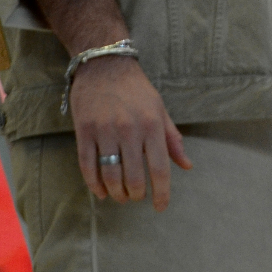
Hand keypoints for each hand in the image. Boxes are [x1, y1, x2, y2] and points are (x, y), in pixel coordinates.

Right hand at [69, 54, 191, 207]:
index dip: (161, 193)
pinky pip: (88, 166)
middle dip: (137, 195)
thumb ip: (173, 139)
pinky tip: (101, 191)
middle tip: (137, 197)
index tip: (160, 207)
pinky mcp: (84, 131)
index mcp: (152, 124)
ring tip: (121, 197)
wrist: (104, 64)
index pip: (159, 168)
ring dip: (117, 194)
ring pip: (111, 175)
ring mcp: (105, 130)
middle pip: (134, 177)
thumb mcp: (160, 109)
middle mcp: (129, 129)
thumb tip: (187, 166)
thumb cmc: (136, 89)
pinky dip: (94, 185)